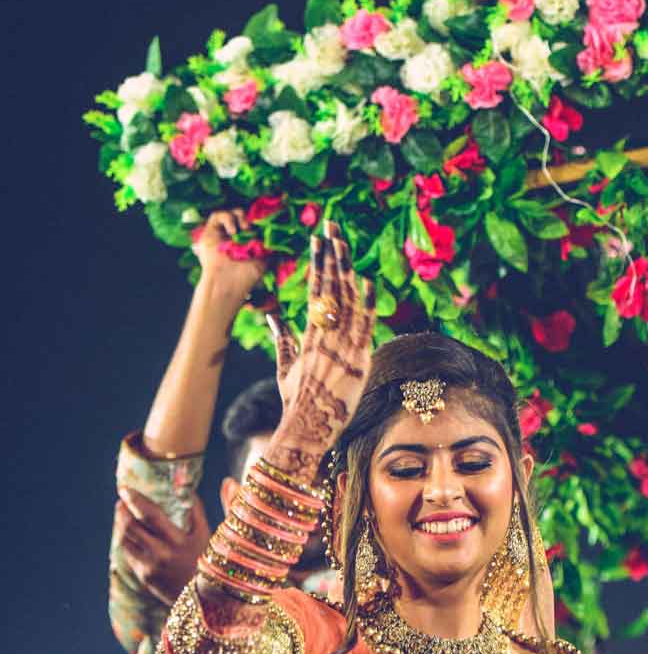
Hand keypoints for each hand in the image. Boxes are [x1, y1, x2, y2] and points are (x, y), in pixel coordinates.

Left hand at [115, 489, 210, 604]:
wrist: (204, 599)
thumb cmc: (207, 561)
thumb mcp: (208, 536)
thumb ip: (197, 510)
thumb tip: (188, 488)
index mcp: (180, 541)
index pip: (151, 516)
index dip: (136, 501)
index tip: (125, 489)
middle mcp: (163, 554)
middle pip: (132, 527)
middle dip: (123, 511)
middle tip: (122, 501)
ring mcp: (151, 567)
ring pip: (126, 540)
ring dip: (121, 525)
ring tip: (123, 514)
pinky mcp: (144, 577)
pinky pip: (129, 554)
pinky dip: (127, 541)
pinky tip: (129, 534)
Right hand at [192, 208, 265, 304]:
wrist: (227, 284)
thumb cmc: (245, 278)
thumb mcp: (264, 263)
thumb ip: (271, 253)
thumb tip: (282, 247)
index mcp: (244, 244)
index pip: (251, 226)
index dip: (258, 222)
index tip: (265, 226)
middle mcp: (232, 239)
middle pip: (241, 217)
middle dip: (249, 217)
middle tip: (254, 227)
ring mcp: (220, 235)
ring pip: (230, 213)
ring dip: (239, 216)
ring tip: (245, 227)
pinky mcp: (209, 232)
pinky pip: (217, 215)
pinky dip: (227, 219)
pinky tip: (233, 231)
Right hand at [263, 220, 374, 482]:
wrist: (305, 429)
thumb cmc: (296, 403)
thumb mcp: (285, 369)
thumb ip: (283, 340)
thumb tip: (273, 317)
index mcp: (309, 336)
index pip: (315, 291)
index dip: (318, 262)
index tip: (319, 238)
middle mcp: (323, 338)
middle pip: (329, 288)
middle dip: (331, 255)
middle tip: (332, 224)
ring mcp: (340, 350)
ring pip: (346, 303)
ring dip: (347, 270)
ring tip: (346, 242)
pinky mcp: (357, 364)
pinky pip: (364, 330)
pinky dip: (367, 306)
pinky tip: (369, 282)